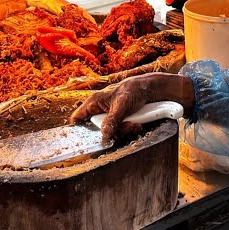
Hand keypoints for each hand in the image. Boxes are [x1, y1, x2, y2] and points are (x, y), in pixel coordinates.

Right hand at [69, 73, 193, 144]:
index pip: (77, 117)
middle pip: (97, 130)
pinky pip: (122, 132)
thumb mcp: (121, 106)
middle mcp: (101, 111)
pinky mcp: (121, 121)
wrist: (151, 90)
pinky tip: (137, 124)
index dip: (77, 128)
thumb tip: (104, 136)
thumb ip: (111, 121)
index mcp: (94, 103)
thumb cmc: (133, 89)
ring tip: (133, 124)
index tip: (84, 139)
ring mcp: (111, 117)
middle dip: (111, 132)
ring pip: (111, 132)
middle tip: (124, 127)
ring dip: (123, 131)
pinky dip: (130, 130)